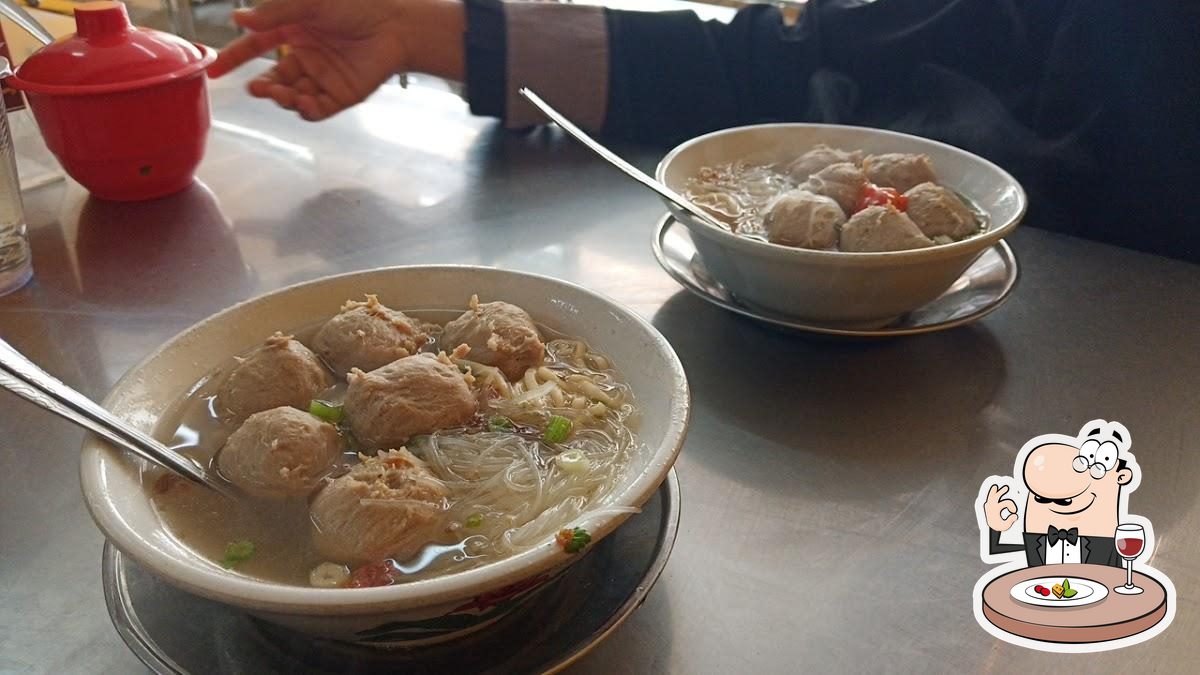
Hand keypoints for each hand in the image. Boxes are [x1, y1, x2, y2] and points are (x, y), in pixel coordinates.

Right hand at [208, 0, 463, 120]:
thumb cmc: (356, 7)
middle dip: (263, 87)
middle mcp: (305, 57)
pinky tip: (303, 101)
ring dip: (282, 98)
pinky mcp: (340, 96)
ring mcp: (322, 78)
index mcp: (293, 32)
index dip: (234, 58)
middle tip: (257, 88)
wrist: (395, 26)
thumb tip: (239, 20)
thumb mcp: (310, 4)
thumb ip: (275, 14)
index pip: (256, 47)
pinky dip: (305, 109)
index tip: (215, 70)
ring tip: (283, 93)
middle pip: (273, 79)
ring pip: (291, 96)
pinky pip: (315, 109)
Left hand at [983, 483, 1018, 531]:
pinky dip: (990, 493)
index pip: (1005, 503)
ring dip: (993, 490)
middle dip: (1001, 491)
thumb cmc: (999, 526)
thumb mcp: (1005, 526)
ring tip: (995, 486)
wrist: (991, 528)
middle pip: (996, 496)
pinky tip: (993, 489)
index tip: (1014, 511)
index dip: (1011, 505)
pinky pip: (988, 497)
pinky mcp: (987, 505)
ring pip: (990, 495)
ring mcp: (988, 505)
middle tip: (1006, 487)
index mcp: (995, 510)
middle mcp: (991, 506)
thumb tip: (1015, 516)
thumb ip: (1010, 521)